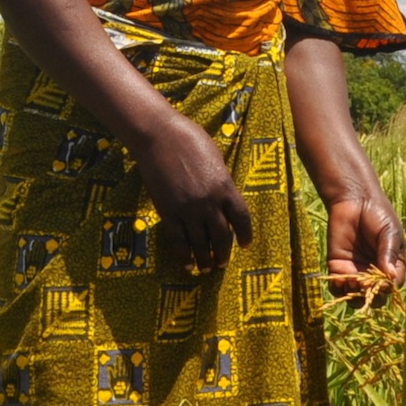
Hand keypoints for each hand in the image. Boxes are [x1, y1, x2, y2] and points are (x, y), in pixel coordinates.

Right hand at [138, 112, 253, 270]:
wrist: (159, 136)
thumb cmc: (189, 139)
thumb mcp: (215, 158)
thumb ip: (221, 181)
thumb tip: (223, 196)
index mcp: (225, 187)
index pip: (242, 218)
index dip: (245, 234)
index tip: (245, 245)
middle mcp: (209, 202)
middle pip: (222, 236)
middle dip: (223, 253)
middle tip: (222, 263)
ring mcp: (188, 210)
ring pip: (201, 243)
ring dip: (205, 259)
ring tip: (206, 268)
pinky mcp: (168, 212)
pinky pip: (178, 241)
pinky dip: (184, 256)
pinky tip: (187, 264)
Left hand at [320, 188, 405, 308]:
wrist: (354, 201)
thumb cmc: (378, 215)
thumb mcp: (389, 233)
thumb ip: (388, 254)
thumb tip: (390, 277)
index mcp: (392, 267)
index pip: (391, 287)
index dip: (387, 289)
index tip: (381, 284)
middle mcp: (374, 274)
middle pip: (374, 297)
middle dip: (370, 295)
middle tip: (365, 285)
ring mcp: (356, 272)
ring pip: (355, 296)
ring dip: (354, 296)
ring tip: (352, 283)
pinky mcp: (337, 267)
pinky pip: (337, 286)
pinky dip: (338, 289)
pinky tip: (340, 281)